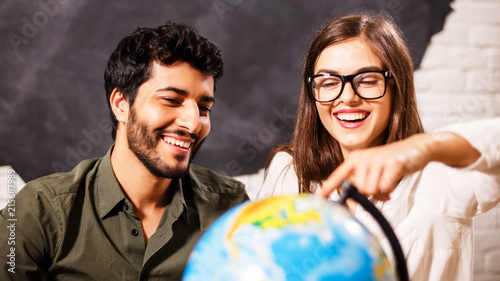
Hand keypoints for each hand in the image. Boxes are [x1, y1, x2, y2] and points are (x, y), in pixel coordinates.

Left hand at [317, 132, 478, 199]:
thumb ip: (362, 185)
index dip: (328, 188)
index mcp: (356, 159)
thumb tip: (353, 205)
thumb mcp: (373, 171)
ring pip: (371, 190)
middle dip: (371, 194)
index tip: (318, 198)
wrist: (416, 149)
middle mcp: (363, 158)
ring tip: (388, 183)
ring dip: (381, 193)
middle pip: (359, 190)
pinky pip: (385, 188)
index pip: (338, 175)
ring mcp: (377, 160)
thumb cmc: (392, 163)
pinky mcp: (391, 164)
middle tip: (381, 189)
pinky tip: (394, 181)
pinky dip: (390, 190)